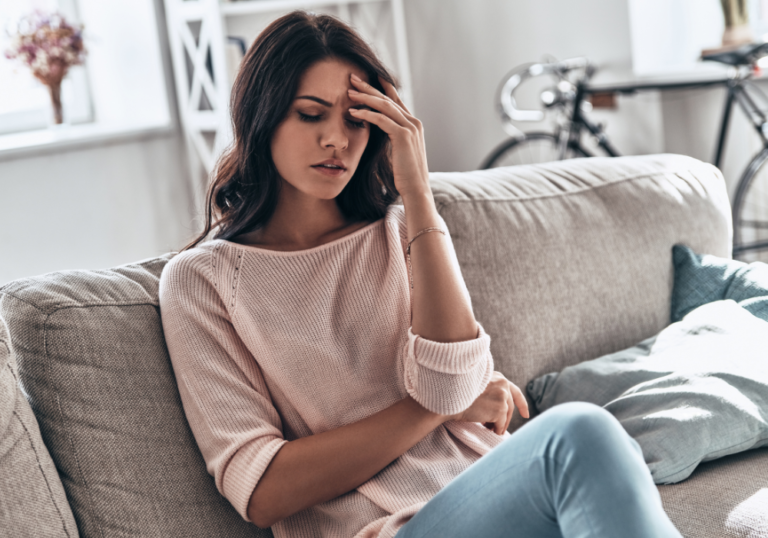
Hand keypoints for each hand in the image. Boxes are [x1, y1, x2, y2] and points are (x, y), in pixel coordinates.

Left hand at [348, 74, 429, 199]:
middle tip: (352, 77)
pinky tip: (353, 112)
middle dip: (369, 86)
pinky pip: (381, 119)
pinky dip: (366, 114)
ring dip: (365, 97)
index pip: (396, 100)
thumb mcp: (398, 152)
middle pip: (388, 98)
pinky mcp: (403, 136)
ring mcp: (410, 128)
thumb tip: (379, 133)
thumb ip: (392, 138)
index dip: (382, 87)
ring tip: (349, 92)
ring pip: (384, 105)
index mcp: (413, 124)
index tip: (368, 77)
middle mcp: (414, 122)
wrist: (416, 189)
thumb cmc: (405, 175)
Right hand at [452, 372, 529, 434]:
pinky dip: (495, 430)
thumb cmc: (457, 393)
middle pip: (510, 405)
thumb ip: (490, 391)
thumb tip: (498, 410)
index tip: (526, 414)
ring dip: (499, 424)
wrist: (448, 397)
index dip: (521, 404)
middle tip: (499, 428)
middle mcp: (503, 383)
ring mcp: (503, 396)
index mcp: (497, 376)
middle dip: (506, 418)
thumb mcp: (477, 385)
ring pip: (506, 416)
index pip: (514, 390)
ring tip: (488, 429)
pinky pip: (501, 424)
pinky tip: (487, 431)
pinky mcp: (500, 409)